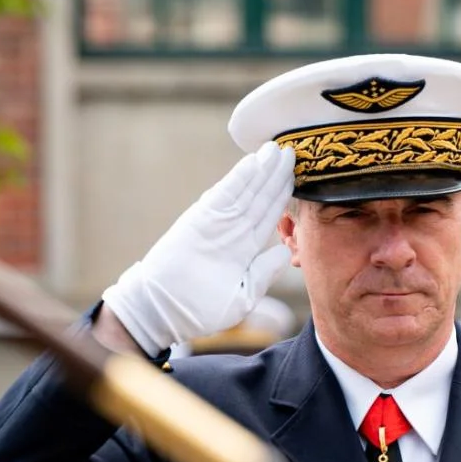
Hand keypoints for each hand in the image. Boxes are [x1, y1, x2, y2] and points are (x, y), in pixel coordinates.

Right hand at [101, 141, 296, 354]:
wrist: (161, 311)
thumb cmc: (199, 309)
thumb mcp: (243, 296)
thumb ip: (263, 273)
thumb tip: (285, 252)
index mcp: (244, 248)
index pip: (268, 216)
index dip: (282, 196)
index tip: (299, 177)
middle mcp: (232, 231)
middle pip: (260, 198)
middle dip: (276, 175)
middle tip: (293, 151)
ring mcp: (217, 223)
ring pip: (245, 192)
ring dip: (262, 171)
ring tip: (278, 150)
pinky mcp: (200, 219)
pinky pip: (223, 196)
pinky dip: (238, 179)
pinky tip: (253, 162)